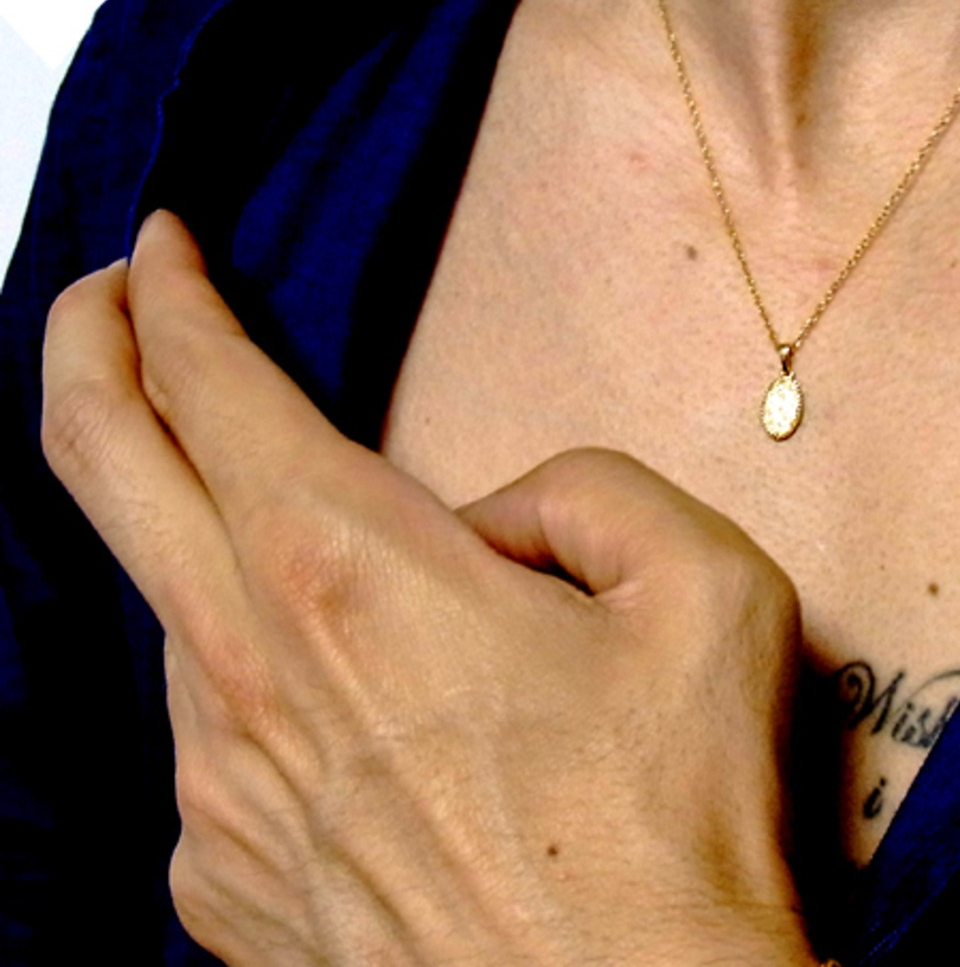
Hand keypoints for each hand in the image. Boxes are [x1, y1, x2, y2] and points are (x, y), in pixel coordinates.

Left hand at [41, 211, 819, 965]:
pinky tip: (330, 694)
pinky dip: (251, 670)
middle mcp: (254, 674)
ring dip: (184, 521)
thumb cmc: (676, 829)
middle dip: (86, 352)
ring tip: (248, 495)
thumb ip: (588, 488)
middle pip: (104, 468)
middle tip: (98, 295)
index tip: (158, 244)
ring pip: (167, 606)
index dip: (172, 299)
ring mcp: (218, 791)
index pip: (213, 390)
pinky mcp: (223, 883)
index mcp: (355, 576)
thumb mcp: (707, 590)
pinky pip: (214, 734)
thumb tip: (488, 516)